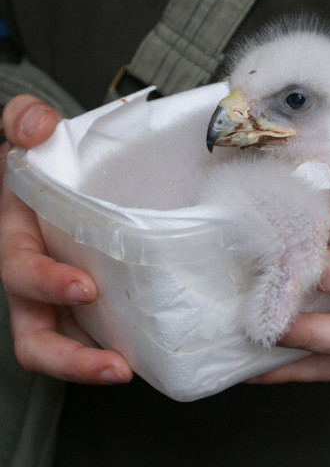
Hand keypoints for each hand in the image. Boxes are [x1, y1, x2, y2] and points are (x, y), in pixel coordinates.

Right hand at [0, 95, 131, 383]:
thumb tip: (37, 128)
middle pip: (35, 335)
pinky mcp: (87, 302)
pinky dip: (116, 348)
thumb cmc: (41, 155)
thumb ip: (24, 118)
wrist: (56, 165)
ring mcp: (58, 296)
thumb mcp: (26, 127)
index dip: (47, 283)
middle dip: (69, 355)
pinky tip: (150, 352)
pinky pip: (95, 335)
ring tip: (127, 373)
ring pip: (61, 348)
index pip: (21, 272)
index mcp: (16, 237)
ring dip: (90, 367)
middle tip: (111, 361)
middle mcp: (34, 276)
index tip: (85, 286)